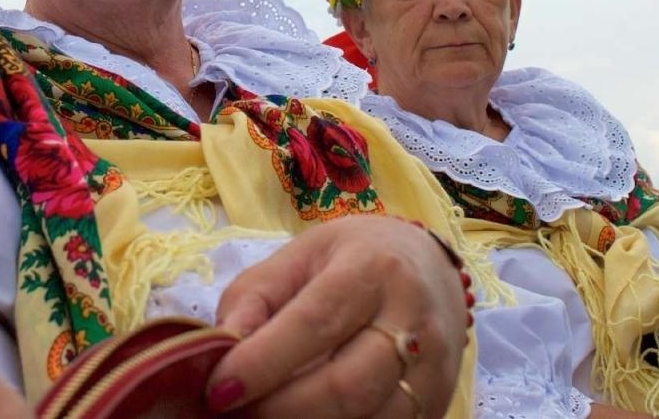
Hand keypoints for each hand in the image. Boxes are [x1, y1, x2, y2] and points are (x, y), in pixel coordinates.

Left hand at [206, 216, 467, 417]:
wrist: (429, 267)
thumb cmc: (351, 260)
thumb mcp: (299, 257)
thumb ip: (254, 298)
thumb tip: (220, 350)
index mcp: (372, 269)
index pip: (314, 323)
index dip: (263, 363)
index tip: (219, 389)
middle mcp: (414, 321)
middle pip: (347, 385)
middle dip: (283, 409)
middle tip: (237, 413)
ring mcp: (434, 369)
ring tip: (263, 417)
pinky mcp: (439, 404)